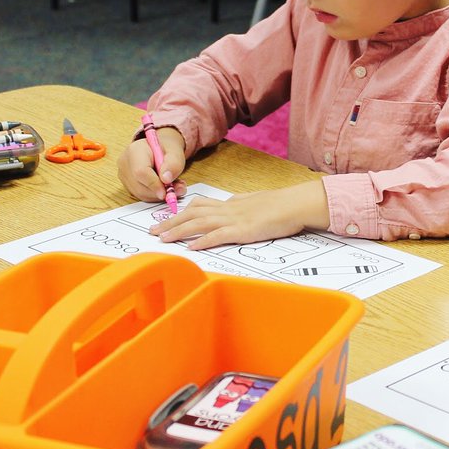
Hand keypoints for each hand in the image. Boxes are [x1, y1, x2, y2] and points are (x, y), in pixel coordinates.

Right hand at [119, 127, 186, 203]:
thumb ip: (174, 164)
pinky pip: (142, 195)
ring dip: (160, 194)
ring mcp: (124, 175)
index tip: (166, 192)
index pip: (140, 171)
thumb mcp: (176, 152)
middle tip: (179, 188)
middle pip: (139, 186)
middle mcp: (125, 164)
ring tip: (175, 186)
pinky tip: (165, 187)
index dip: (154, 184)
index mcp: (135, 150)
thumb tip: (166, 179)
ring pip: (141, 193)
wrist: (160, 149)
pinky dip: (156, 195)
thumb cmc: (167, 149)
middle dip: (160, 191)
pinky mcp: (128, 185)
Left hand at [149, 180, 329, 249]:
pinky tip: (190, 246)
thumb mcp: (257, 201)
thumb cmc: (282, 205)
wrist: (295, 204)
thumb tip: (232, 204)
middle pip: (192, 213)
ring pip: (199, 223)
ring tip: (163, 239)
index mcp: (232, 203)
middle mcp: (228, 209)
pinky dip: (202, 241)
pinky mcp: (243, 231)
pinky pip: (218, 235)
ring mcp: (234, 219)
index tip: (167, 218)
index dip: (181, 212)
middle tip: (153, 231)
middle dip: (170, 222)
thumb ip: (242, 204)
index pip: (200, 205)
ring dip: (178, 231)